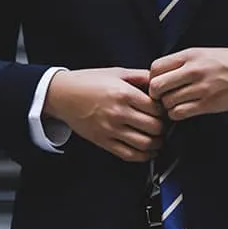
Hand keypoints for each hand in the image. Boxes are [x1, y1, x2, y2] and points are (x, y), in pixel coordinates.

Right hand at [44, 68, 164, 161]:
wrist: (62, 95)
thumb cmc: (88, 81)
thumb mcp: (117, 72)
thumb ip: (140, 76)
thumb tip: (160, 82)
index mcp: (124, 94)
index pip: (156, 108)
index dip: (165, 110)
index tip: (165, 110)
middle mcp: (118, 113)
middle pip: (154, 127)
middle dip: (163, 127)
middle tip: (164, 125)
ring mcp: (110, 129)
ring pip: (145, 144)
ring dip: (157, 143)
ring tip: (158, 138)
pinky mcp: (103, 141)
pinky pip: (129, 154)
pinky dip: (143, 156)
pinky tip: (148, 151)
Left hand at [149, 47, 227, 120]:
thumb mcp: (204, 53)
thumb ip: (183, 63)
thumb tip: (160, 76)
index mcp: (190, 55)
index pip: (155, 68)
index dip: (152, 78)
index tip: (160, 83)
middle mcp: (193, 70)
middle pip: (156, 86)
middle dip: (156, 95)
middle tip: (164, 97)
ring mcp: (201, 88)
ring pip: (167, 102)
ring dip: (168, 106)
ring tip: (177, 104)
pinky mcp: (209, 104)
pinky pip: (180, 113)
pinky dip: (178, 114)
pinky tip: (185, 110)